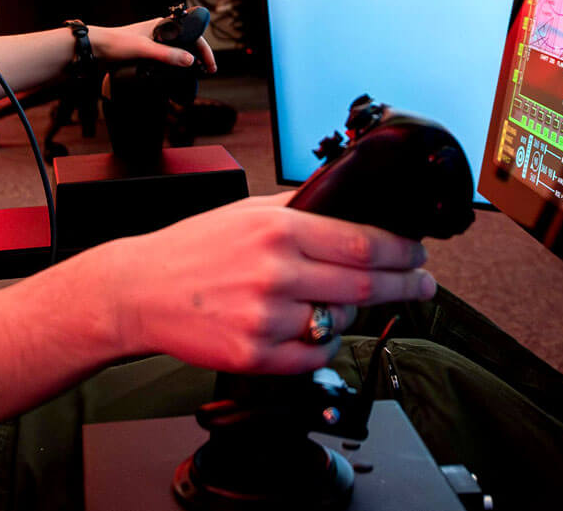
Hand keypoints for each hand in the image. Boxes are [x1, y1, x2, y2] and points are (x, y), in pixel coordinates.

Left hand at [87, 16, 216, 72]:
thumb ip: (167, 54)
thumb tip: (190, 60)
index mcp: (163, 25)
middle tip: (207, 71)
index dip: (204, 50)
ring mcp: (155, 41)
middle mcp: (161, 31)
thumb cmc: (116, 43)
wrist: (96, 47)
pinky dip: (176, 65)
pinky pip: (168, 56)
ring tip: (196, 73)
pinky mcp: (148, 50)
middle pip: (188, 42)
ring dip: (189, 61)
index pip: (193, 34)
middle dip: (200, 56)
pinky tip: (177, 74)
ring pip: (179, 50)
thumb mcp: (144, 49)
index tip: (210, 66)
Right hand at [100, 194, 434, 375]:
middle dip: (404, 285)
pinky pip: (314, 354)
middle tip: (422, 284)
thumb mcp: (245, 212)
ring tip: (344, 304)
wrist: (140, 290)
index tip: (416, 255)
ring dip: (353, 315)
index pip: (361, 242)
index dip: (400, 252)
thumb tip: (347, 207)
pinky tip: (315, 329)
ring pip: (340, 322)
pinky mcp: (254, 355)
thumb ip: (297, 209)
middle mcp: (275, 273)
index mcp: (277, 230)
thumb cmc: (191, 250)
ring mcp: (265, 317)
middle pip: (364, 285)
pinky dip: (323, 343)